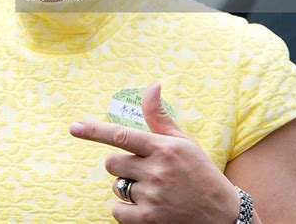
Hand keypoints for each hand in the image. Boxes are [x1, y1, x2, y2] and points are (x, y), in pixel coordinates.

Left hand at [69, 82, 240, 222]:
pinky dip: (125, 210)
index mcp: (163, 148)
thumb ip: (159, 117)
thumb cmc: (199, 172)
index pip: (121, 135)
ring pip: (117, 186)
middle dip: (122, 164)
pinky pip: (118, 211)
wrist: (221, 214)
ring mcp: (152, 197)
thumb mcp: (182, 141)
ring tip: (151, 189)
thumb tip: (152, 85)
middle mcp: (156, 171)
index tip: (74, 127)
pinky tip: (146, 206)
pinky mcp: (149, 221)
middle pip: (113, 163)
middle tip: (143, 168)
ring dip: (127, 186)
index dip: (94, 131)